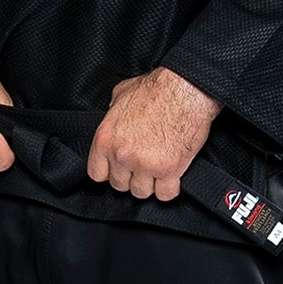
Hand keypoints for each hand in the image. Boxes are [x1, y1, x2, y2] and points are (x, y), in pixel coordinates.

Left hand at [87, 68, 220, 201]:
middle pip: (120, 185)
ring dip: (150, 184)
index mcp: (106, 138)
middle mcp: (122, 154)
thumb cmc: (157, 89)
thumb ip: (112, 113)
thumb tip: (112, 115)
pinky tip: (171, 177)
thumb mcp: (121, 94)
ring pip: (141, 192)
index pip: (97, 173)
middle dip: (131, 177)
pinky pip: (165, 194)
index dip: (109, 172)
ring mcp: (145, 164)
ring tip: (157, 170)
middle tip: (142, 166)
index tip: (118, 169)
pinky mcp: (169, 169)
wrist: (186, 89)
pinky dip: (169, 188)